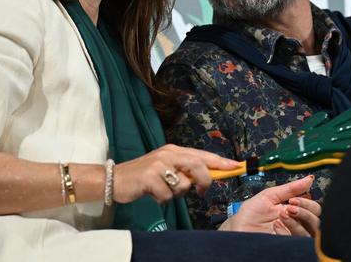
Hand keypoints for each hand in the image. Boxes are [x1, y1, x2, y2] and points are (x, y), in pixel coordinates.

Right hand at [113, 144, 240, 203]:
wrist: (114, 179)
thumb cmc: (142, 176)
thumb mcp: (164, 168)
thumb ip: (183, 170)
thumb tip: (206, 177)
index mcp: (173, 150)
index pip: (201, 154)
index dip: (220, 161)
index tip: (236, 166)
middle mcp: (167, 154)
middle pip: (197, 165)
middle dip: (204, 180)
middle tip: (202, 192)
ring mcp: (158, 164)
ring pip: (183, 184)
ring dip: (176, 193)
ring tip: (162, 190)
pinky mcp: (149, 178)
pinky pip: (167, 195)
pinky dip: (162, 199)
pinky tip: (152, 194)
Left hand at [219, 176, 318, 234]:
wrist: (238, 229)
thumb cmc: (251, 215)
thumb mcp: (269, 196)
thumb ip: (290, 188)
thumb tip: (308, 179)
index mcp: (295, 211)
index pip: (314, 209)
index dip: (308, 203)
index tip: (294, 199)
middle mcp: (297, 225)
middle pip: (317, 221)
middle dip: (305, 211)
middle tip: (290, 207)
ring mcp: (293, 237)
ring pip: (309, 232)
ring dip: (296, 222)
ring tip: (281, 216)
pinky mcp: (288, 246)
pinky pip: (298, 241)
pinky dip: (287, 231)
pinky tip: (276, 227)